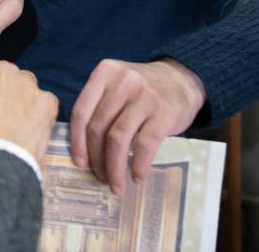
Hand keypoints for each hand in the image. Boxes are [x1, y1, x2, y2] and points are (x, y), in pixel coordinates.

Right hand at [0, 60, 58, 163]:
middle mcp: (3, 70)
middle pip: (7, 75)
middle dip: (6, 90)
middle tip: (3, 114)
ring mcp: (28, 84)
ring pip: (28, 85)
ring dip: (25, 98)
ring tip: (20, 123)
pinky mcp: (47, 100)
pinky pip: (47, 102)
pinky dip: (42, 114)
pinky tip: (33, 129)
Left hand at [69, 58, 205, 194]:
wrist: (180, 79)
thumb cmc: (142, 90)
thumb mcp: (116, 85)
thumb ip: (99, 106)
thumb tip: (84, 150)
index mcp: (104, 74)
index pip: (81, 112)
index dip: (77, 141)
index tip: (80, 162)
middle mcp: (122, 82)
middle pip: (98, 128)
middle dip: (96, 159)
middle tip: (100, 177)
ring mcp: (143, 96)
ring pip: (118, 139)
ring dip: (114, 168)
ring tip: (116, 184)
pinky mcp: (163, 113)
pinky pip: (145, 145)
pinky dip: (138, 165)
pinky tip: (136, 177)